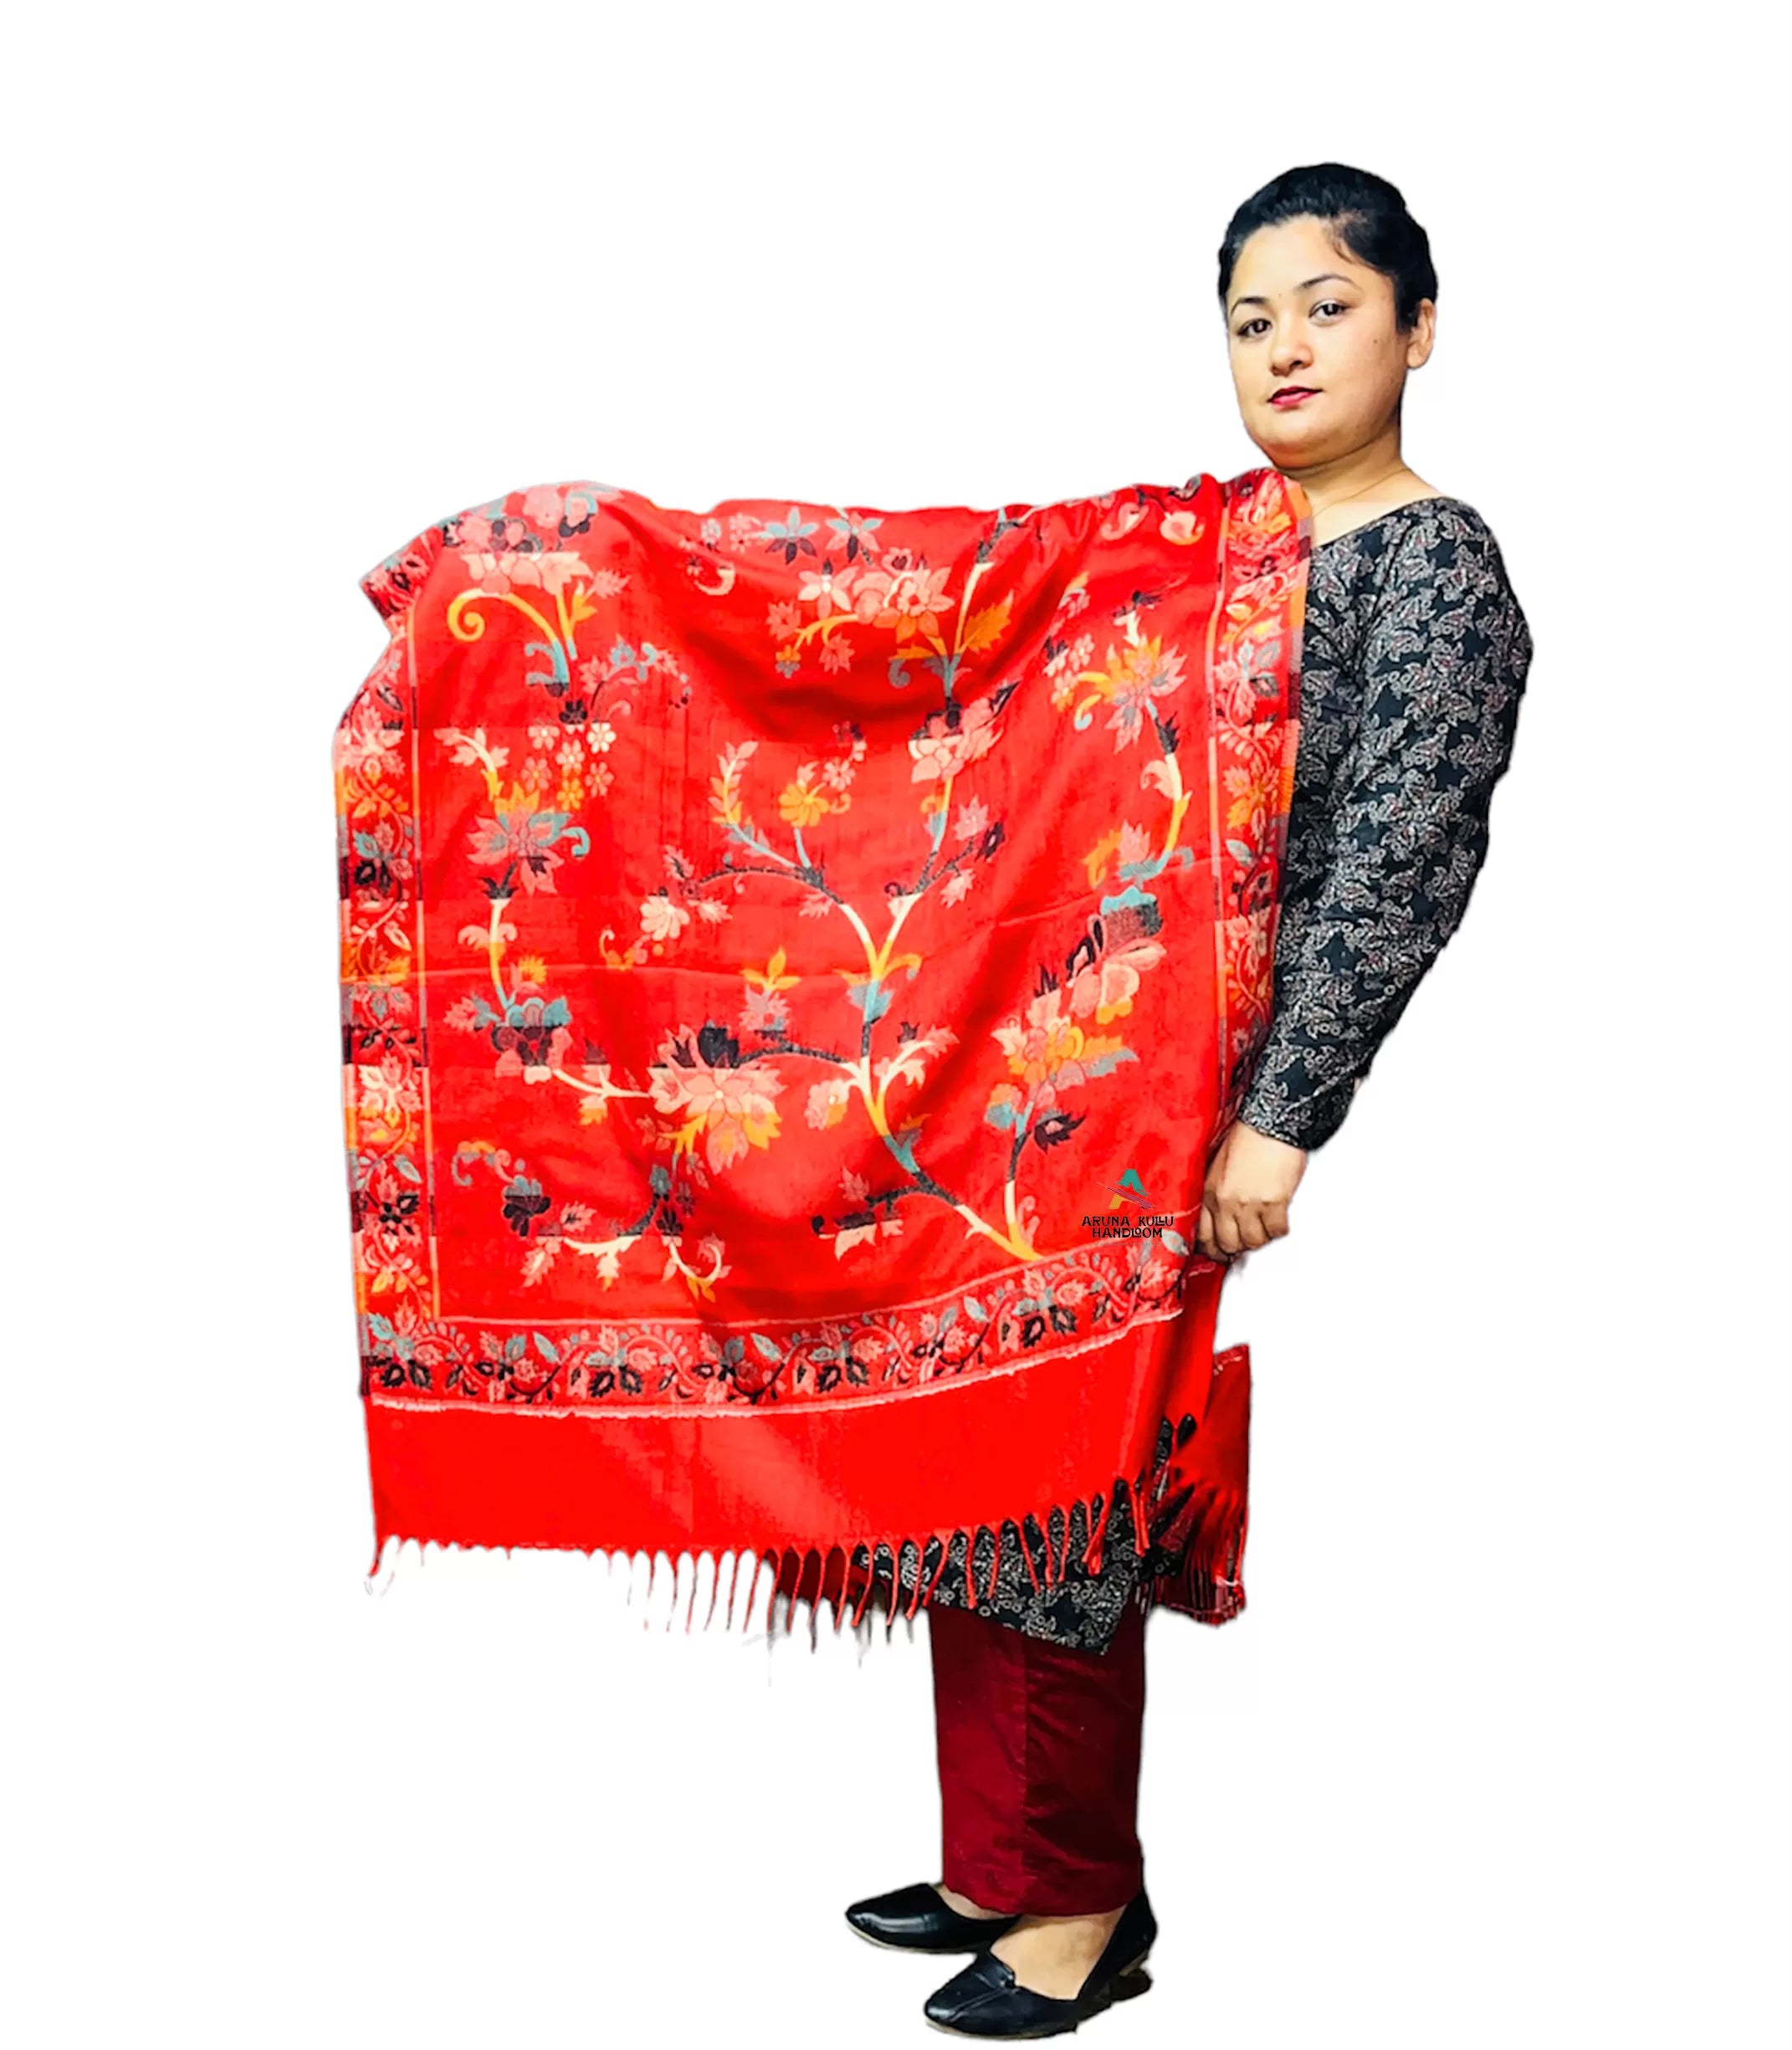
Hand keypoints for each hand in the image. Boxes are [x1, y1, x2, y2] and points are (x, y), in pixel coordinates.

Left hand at [1197, 1119, 1305, 1262]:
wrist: (1269, 1123)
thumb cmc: (1246, 1139)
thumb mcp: (1216, 1167)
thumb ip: (1214, 1193)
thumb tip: (1218, 1217)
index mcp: (1209, 1193)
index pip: (1203, 1236)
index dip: (1212, 1249)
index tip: (1219, 1251)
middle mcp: (1225, 1202)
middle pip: (1228, 1244)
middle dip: (1238, 1246)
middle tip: (1246, 1241)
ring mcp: (1249, 1204)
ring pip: (1253, 1242)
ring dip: (1260, 1237)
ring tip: (1264, 1226)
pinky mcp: (1274, 1202)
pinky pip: (1276, 1231)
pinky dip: (1279, 1228)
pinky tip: (1279, 1218)